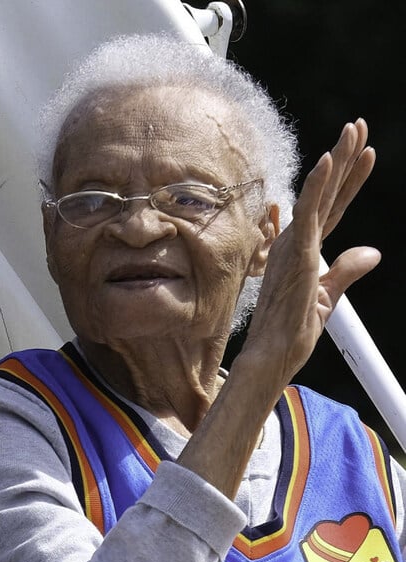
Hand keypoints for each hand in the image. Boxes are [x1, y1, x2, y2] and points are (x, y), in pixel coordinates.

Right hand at [241, 119, 379, 385]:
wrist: (272, 352)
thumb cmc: (291, 331)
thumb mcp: (329, 297)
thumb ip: (347, 270)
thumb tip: (373, 251)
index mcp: (305, 249)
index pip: (334, 207)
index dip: (350, 179)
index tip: (367, 152)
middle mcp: (297, 240)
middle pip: (328, 192)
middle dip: (344, 157)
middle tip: (359, 125)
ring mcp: (296, 244)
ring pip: (319, 194)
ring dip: (336, 161)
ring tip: (352, 131)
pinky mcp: (295, 252)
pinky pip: (307, 212)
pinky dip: (316, 186)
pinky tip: (327, 162)